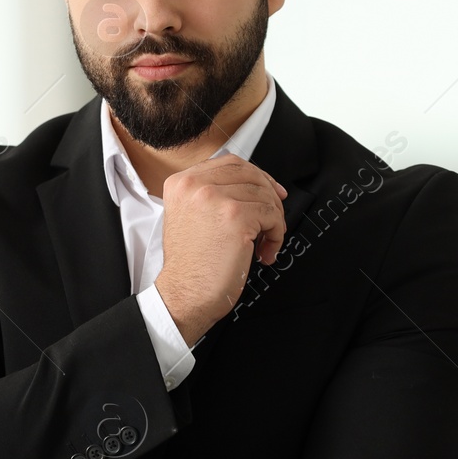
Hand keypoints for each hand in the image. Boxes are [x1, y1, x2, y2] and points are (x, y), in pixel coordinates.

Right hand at [154, 153, 286, 345]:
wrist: (184, 295)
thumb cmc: (190, 266)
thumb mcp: (189, 217)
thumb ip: (212, 196)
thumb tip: (253, 188)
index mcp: (182, 182)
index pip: (230, 163)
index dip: (257, 176)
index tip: (271, 191)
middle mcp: (195, 185)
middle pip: (251, 175)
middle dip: (270, 197)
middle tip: (274, 220)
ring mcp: (216, 198)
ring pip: (265, 196)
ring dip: (274, 222)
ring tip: (265, 243)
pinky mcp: (235, 216)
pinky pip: (271, 216)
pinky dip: (276, 235)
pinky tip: (265, 251)